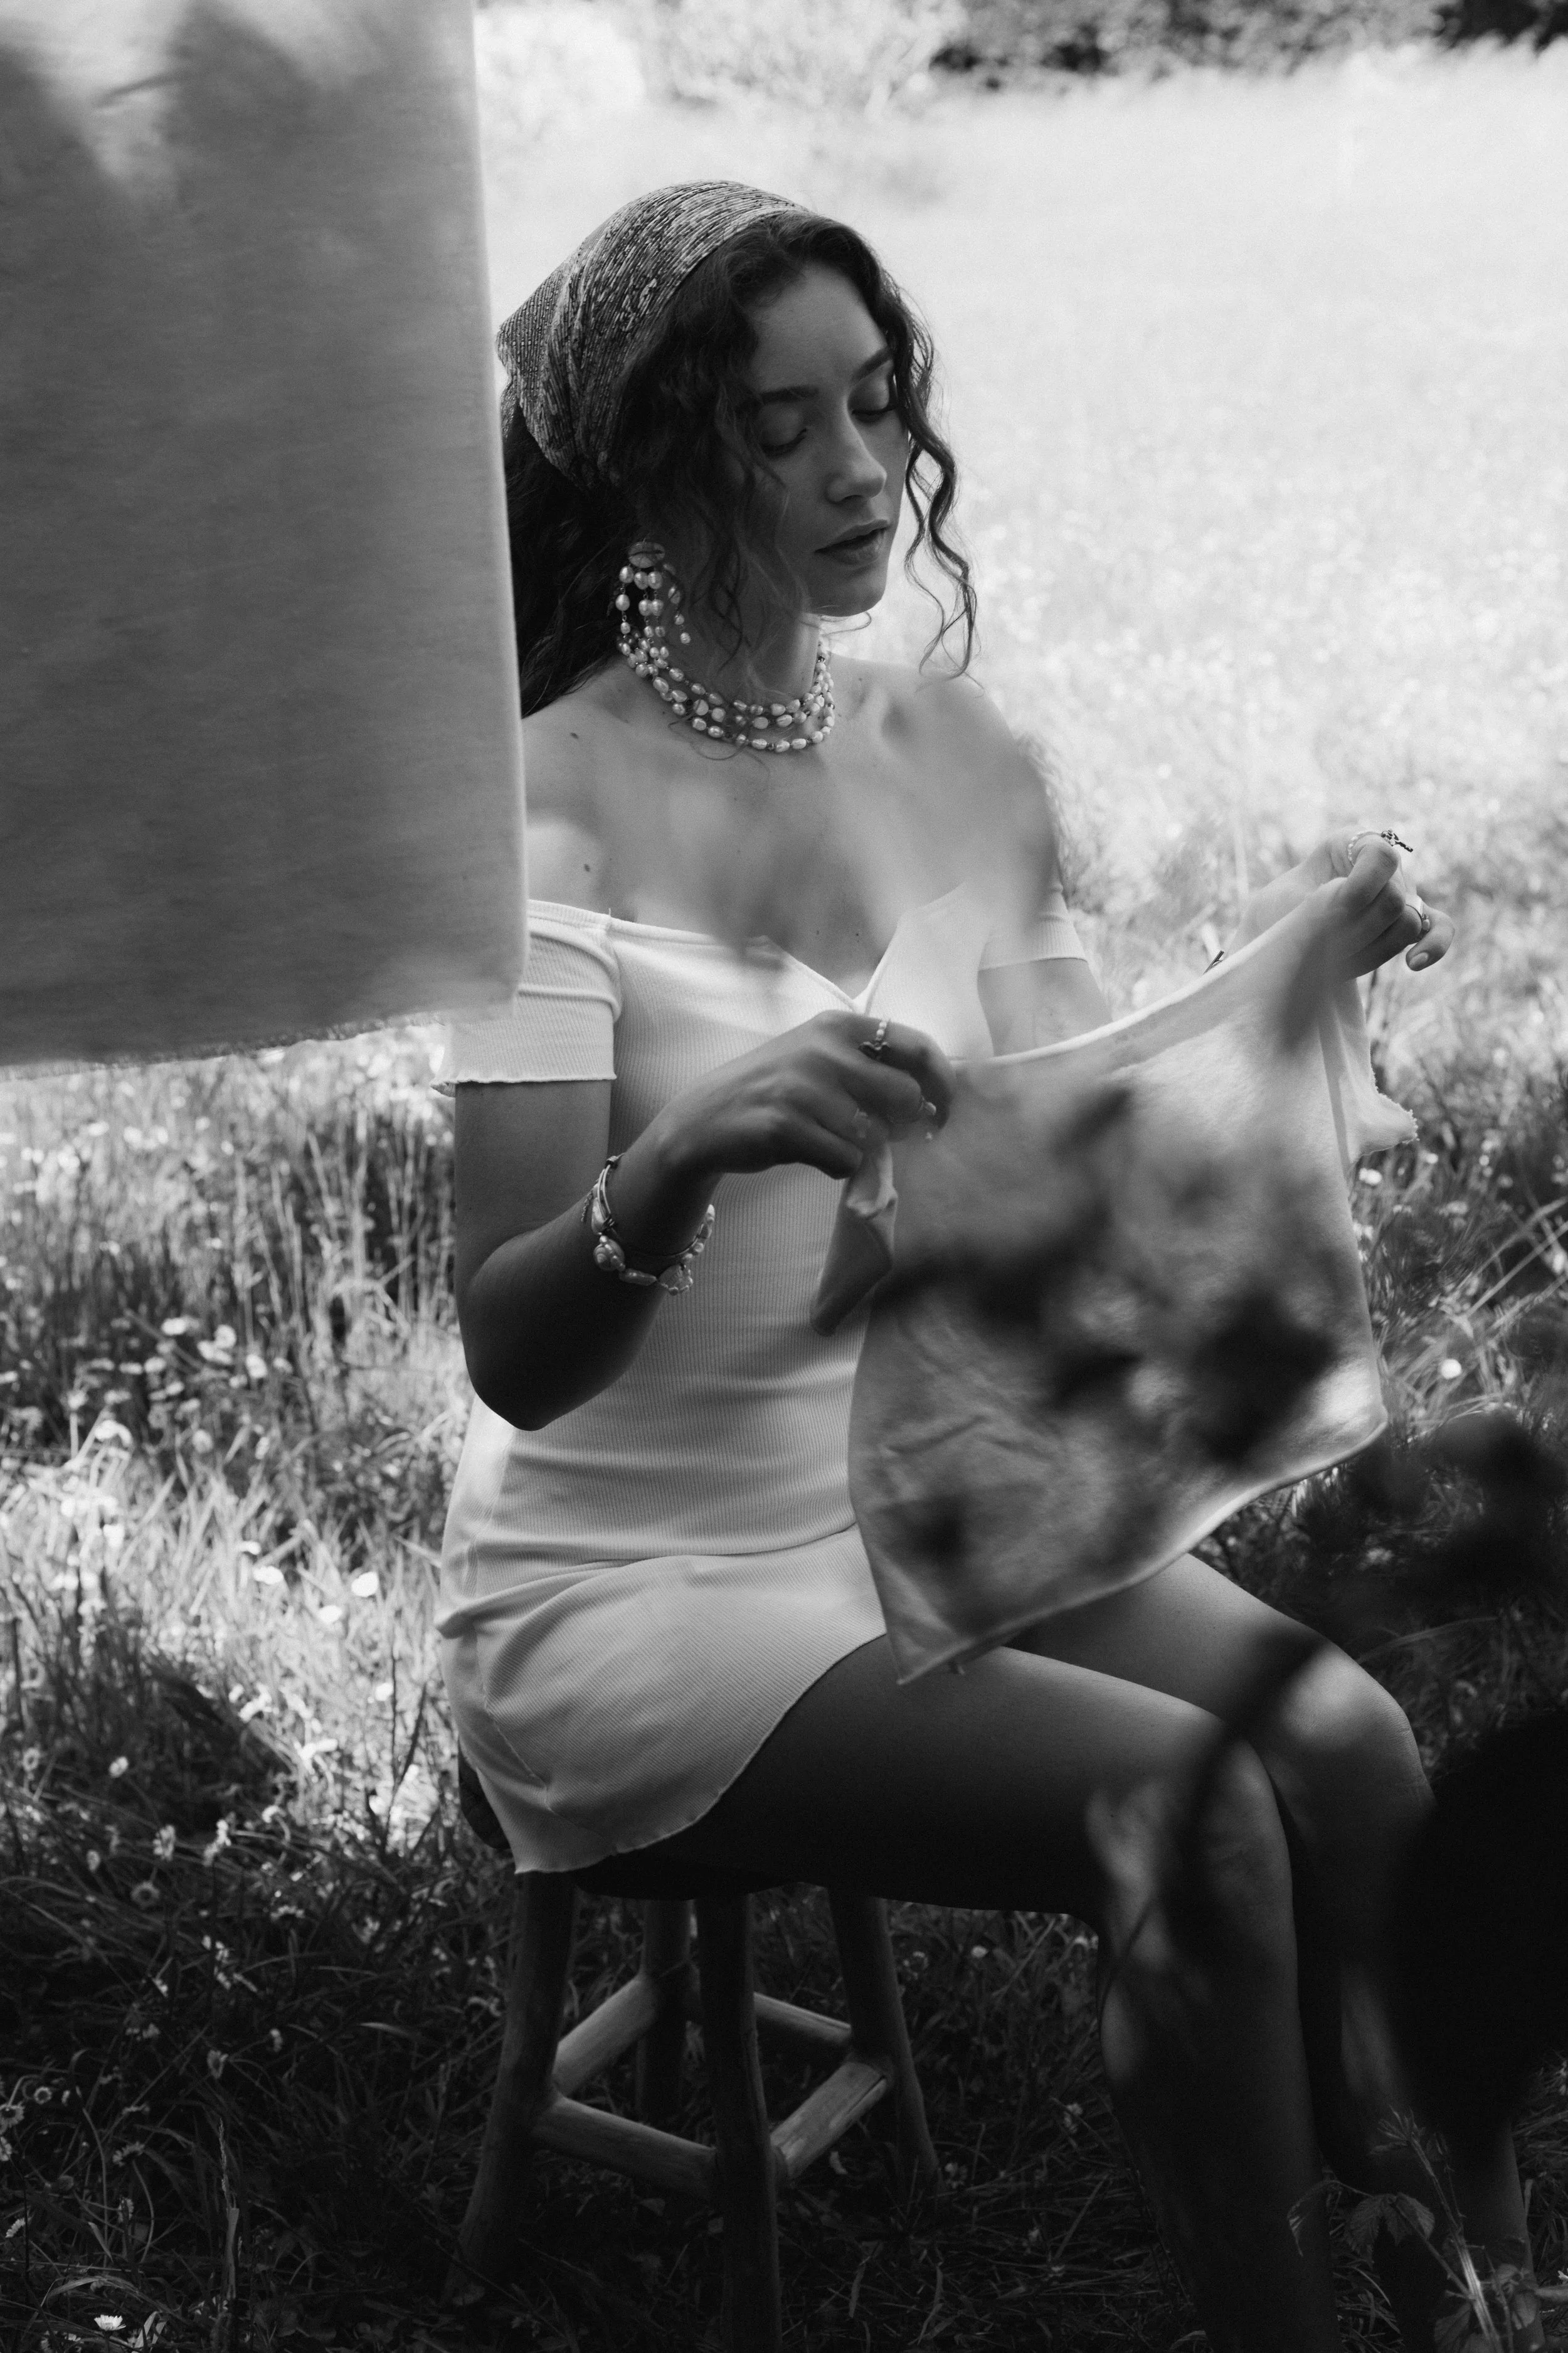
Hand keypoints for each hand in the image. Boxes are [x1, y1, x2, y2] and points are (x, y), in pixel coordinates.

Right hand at [650, 1009, 955, 1186]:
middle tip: (894, 1139)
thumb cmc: (775, 1090)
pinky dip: (837, 1166)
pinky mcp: (785, 1126)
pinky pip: (843, 1160)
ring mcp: (802, 1087)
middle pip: (904, 1097)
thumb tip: (930, 1102)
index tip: (946, 1110)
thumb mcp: (819, 1059)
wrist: (706, 1118)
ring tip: (833, 1142)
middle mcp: (822, 1050)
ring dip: (864, 1150)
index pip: (915, 1046)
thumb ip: (870, 1068)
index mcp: (837, 1026)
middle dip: (906, 1126)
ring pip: (873, 1135)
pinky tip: (813, 1154)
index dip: (943, 1082)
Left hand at [1233, 831, 1452, 977]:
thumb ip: (1321, 903)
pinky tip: (1413, 964)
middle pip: (1394, 897)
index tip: (1328, 902)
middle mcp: (1382, 867)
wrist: (1277, 934)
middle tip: (1324, 936)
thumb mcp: (1285, 900)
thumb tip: (1353, 912)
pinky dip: (1432, 946)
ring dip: (1372, 943)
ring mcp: (1399, 894)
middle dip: (1359, 923)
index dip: (1360, 886)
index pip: (1380, 855)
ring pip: (1407, 922)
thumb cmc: (1278, 912)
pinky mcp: (1406, 924)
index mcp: (1350, 843)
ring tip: (1337, 953)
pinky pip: (1437, 929)